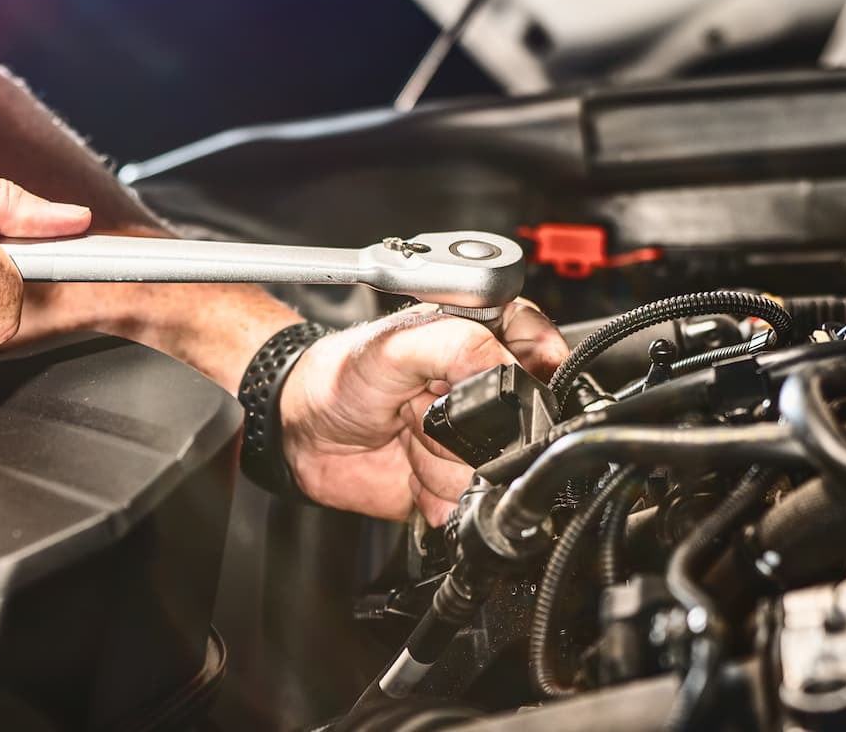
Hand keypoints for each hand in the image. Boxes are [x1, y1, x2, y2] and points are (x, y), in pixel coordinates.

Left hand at [279, 300, 567, 524]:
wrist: (302, 429)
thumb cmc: (340, 374)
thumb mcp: (396, 344)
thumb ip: (460, 346)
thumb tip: (510, 371)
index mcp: (485, 339)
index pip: (544, 361)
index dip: (512, 386)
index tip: (460, 388)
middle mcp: (487, 391)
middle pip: (522, 432)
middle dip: (462, 432)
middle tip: (418, 409)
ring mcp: (474, 441)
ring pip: (495, 475)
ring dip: (440, 464)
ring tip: (407, 436)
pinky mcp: (455, 482)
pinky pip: (470, 506)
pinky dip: (435, 496)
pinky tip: (408, 469)